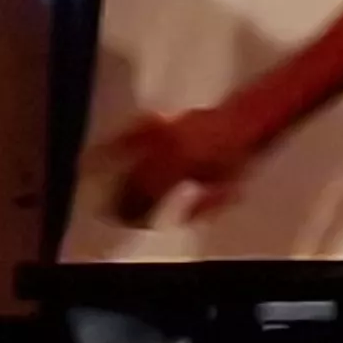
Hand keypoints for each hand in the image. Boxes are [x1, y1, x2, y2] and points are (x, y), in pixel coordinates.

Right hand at [104, 101, 270, 226]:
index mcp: (184, 163)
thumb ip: (204, 205)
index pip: (151, 193)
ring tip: (94, 181)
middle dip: (123, 196)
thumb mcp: (228, 186)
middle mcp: (170, 144)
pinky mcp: (164, 119)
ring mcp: (165, 129)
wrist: (247, 119)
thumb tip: (181, 218)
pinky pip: (132, 131)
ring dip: (111, 170)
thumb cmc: (240, 153)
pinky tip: (96, 152)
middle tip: (113, 213)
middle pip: (137, 175)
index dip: (138, 212)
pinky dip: (113, 143)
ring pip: (128, 153)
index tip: (130, 223)